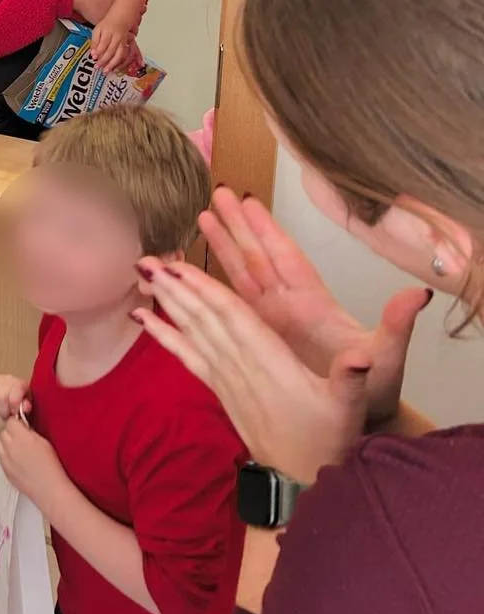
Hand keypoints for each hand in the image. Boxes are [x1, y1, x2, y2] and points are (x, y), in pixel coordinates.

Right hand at [0, 373, 29, 421]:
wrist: (15, 397)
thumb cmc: (20, 403)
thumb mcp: (27, 407)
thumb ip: (26, 406)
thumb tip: (25, 407)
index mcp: (20, 384)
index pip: (13, 396)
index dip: (12, 407)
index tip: (14, 414)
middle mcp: (7, 379)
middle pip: (0, 397)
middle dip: (2, 410)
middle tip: (5, 416)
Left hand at [0, 417, 68, 516]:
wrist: (49, 489)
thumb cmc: (51, 466)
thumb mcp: (43, 441)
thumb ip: (30, 431)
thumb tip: (23, 427)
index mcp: (21, 437)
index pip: (10, 421)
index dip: (16, 422)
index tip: (21, 425)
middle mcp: (10, 448)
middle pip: (2, 432)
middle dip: (10, 432)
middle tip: (20, 436)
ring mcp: (5, 460)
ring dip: (5, 442)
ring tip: (16, 447)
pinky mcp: (4, 471)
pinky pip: (0, 457)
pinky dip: (5, 455)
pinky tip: (16, 459)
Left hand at [89, 15, 135, 73]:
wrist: (121, 19)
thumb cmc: (108, 25)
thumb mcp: (98, 30)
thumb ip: (94, 41)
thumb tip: (93, 53)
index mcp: (108, 32)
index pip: (103, 43)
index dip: (99, 51)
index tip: (94, 57)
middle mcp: (117, 37)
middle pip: (111, 50)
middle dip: (104, 60)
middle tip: (98, 67)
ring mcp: (123, 42)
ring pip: (120, 55)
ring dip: (113, 64)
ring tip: (106, 70)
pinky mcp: (127, 46)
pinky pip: (125, 56)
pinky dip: (120, 63)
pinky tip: (115, 68)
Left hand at [134, 258, 373, 482]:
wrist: (302, 479)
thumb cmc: (328, 437)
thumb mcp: (348, 407)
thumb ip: (352, 377)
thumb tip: (364, 355)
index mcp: (268, 360)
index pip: (231, 317)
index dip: (206, 290)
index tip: (180, 266)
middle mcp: (239, 365)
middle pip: (203, 317)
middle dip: (175, 287)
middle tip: (146, 259)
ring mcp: (225, 376)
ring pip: (191, 330)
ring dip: (166, 302)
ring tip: (143, 275)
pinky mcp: (219, 388)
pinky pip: (186, 356)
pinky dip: (163, 335)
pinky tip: (142, 319)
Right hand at [199, 187, 430, 425]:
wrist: (358, 420)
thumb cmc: (374, 389)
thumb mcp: (387, 355)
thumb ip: (396, 326)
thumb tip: (417, 294)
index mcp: (315, 303)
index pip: (287, 258)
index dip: (269, 230)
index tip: (251, 201)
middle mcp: (290, 305)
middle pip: (259, 257)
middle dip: (239, 226)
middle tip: (219, 194)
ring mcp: (272, 321)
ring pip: (242, 276)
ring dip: (223, 247)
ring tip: (202, 217)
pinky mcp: (258, 340)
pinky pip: (232, 307)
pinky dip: (213, 289)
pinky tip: (195, 273)